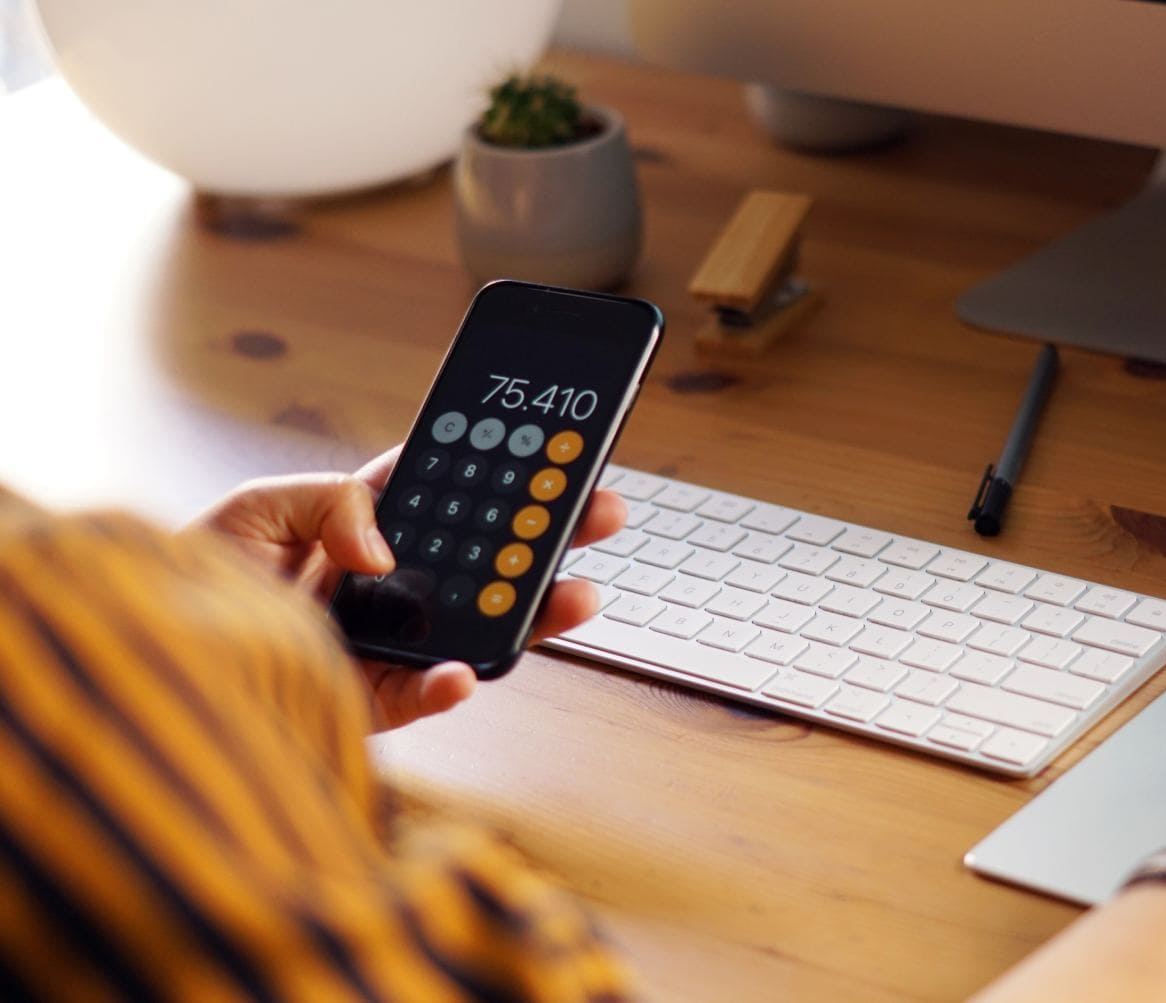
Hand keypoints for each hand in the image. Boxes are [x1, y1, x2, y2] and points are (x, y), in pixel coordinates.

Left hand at [189, 446, 626, 729]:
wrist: (157, 675)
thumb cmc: (188, 585)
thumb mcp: (252, 510)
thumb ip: (327, 502)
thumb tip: (384, 545)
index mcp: (357, 530)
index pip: (443, 492)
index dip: (497, 470)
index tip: (548, 451)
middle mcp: (382, 587)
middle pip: (481, 556)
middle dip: (545, 535)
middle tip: (597, 510)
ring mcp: (384, 644)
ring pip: (477, 625)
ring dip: (532, 610)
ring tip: (575, 593)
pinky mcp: (371, 701)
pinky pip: (424, 696)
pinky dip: (449, 686)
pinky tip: (464, 670)